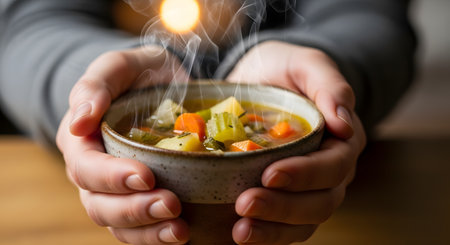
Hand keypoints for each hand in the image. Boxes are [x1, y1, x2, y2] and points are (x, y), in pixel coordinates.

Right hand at [56, 46, 189, 243]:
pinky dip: (157, 234)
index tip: (145, 176)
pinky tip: (182, 232)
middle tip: (171, 205)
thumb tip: (79, 122)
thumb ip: (96, 85)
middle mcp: (93, 172)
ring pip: (119, 224)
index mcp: (81, 141)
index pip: (86, 168)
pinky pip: (140, 228)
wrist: (162, 84)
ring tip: (180, 230)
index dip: (112, 177)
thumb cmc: (138, 73)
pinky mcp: (138, 197)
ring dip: (148, 231)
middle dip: (134, 209)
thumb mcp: (118, 66)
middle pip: (100, 205)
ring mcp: (115, 190)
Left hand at [227, 41, 366, 243]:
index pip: (334, 165)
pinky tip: (239, 233)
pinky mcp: (287, 197)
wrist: (261, 82)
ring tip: (241, 230)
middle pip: (321, 200)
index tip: (271, 174)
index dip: (306, 174)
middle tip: (245, 203)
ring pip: (304, 221)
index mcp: (342, 139)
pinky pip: (286, 226)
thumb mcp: (304, 63)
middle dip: (284, 206)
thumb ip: (328, 83)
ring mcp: (310, 188)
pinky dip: (266, 234)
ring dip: (273, 228)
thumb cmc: (284, 70)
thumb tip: (344, 122)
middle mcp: (332, 169)